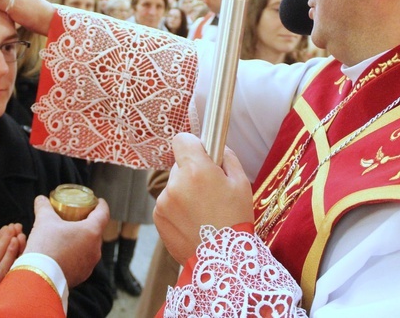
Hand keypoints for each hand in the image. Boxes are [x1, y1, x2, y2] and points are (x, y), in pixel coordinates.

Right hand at [24, 195, 108, 287]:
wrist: (39, 278)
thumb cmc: (45, 246)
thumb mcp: (44, 221)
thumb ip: (44, 207)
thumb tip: (40, 199)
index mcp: (92, 232)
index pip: (103, 214)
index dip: (101, 205)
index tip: (98, 201)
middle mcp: (95, 249)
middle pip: (96, 231)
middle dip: (89, 223)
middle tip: (78, 218)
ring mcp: (90, 264)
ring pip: (90, 247)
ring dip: (82, 240)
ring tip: (70, 236)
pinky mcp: (82, 276)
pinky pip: (83, 261)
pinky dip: (77, 254)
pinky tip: (65, 253)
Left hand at [153, 133, 253, 264]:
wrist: (222, 261)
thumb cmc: (235, 219)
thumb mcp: (241, 183)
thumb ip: (227, 157)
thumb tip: (216, 147)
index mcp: (196, 170)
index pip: (182, 139)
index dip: (193, 145)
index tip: (202, 154)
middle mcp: (175, 183)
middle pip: (179, 164)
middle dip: (191, 171)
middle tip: (209, 190)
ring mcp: (163, 201)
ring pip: (174, 185)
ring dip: (184, 192)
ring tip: (202, 211)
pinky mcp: (158, 217)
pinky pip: (167, 203)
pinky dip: (177, 208)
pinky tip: (193, 222)